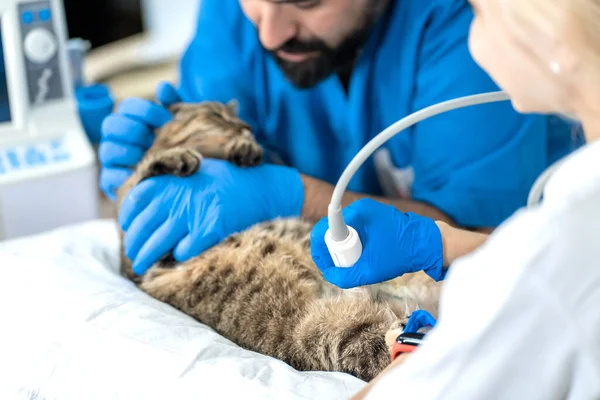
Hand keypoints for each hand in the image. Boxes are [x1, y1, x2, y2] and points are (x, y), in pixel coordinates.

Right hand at [99, 81, 181, 199]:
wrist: (183, 178)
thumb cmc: (178, 146)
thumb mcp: (180, 125)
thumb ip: (174, 104)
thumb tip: (163, 88)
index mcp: (132, 120)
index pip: (127, 107)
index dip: (145, 110)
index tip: (166, 119)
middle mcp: (118, 138)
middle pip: (111, 125)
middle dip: (133, 130)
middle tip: (153, 139)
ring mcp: (113, 160)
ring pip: (108, 150)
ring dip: (127, 152)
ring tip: (146, 157)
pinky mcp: (112, 182)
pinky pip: (108, 178)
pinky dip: (121, 176)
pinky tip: (140, 176)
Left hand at [119, 159, 303, 274]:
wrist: (262, 187)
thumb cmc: (228, 181)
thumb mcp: (195, 173)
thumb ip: (171, 186)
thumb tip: (145, 210)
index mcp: (172, 180)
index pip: (136, 201)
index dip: (127, 218)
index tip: (127, 228)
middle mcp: (178, 196)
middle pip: (143, 226)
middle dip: (134, 244)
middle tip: (133, 255)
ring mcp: (193, 213)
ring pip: (158, 243)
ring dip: (146, 257)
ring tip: (141, 266)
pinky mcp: (209, 229)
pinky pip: (183, 250)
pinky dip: (178, 255)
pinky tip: (179, 255)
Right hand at [310, 198, 444, 288]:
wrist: (428, 244)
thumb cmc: (401, 254)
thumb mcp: (370, 270)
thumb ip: (345, 276)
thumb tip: (329, 275)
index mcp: (356, 214)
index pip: (324, 229)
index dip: (321, 251)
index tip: (328, 266)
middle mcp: (359, 209)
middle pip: (332, 232)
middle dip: (334, 252)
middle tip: (343, 268)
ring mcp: (366, 212)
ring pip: (343, 233)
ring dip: (344, 250)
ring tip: (356, 264)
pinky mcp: (373, 218)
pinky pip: (354, 232)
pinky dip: (354, 245)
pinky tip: (363, 257)